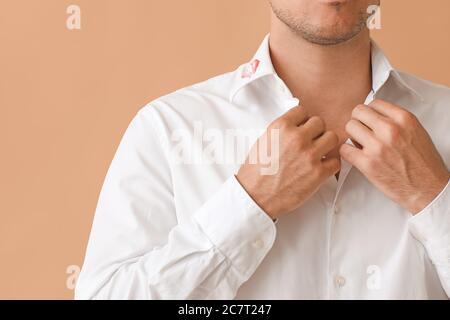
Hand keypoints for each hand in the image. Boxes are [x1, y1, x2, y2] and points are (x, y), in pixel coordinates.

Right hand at [237, 106, 339, 219]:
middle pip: (319, 123)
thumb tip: (296, 125)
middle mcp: (296, 138)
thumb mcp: (263, 141)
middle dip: (315, 132)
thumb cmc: (256, 171)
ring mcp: (309, 155)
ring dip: (326, 145)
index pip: (303, 111)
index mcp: (281, 127)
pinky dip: (330, 164)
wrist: (255, 196)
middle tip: (309, 143)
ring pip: (332, 138)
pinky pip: (336, 161)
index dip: (302, 121)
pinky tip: (320, 167)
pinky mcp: (318, 173)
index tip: (301, 129)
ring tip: (317, 153)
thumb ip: (282, 131)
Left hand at [340, 99, 449, 213]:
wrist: (428, 189)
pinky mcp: (367, 163)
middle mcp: (390, 130)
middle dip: (359, 121)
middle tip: (363, 132)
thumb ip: (395, 121)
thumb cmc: (423, 163)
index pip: (374, 103)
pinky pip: (344, 149)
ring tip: (361, 144)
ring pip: (349, 127)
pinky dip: (347, 152)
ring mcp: (377, 146)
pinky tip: (356, 156)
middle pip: (358, 112)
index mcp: (404, 119)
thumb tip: (374, 115)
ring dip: (353, 136)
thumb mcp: (416, 131)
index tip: (370, 121)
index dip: (370, 112)